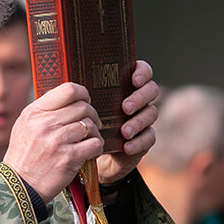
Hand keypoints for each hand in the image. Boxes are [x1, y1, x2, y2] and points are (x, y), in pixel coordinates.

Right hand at [2, 82, 104, 202]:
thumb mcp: (25, 126)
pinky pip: (95, 144)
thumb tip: (69, 98)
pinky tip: (89, 152)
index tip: (85, 101)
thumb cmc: (24, 155)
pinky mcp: (68, 157)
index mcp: (34, 112)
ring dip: (94, 133)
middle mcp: (45, 124)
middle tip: (91, 125)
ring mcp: (57, 140)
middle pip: (83, 107)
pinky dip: (96, 147)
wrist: (20, 185)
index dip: (83, 93)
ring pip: (90, 125)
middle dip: (92, 115)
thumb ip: (43, 111)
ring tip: (88, 140)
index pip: (68, 90)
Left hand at [96, 60, 158, 183]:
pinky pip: (149, 137)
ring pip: (151, 113)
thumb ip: (84, 93)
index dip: (142, 72)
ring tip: (124, 131)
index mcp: (125, 85)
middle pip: (151, 90)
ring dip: (138, 122)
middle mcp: (139, 98)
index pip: (142, 70)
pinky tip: (127, 146)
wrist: (93, 153)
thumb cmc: (88, 122)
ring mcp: (144, 117)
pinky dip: (138, 142)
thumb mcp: (84, 107)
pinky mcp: (146, 137)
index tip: (134, 80)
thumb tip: (71, 83)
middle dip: (139, 98)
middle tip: (125, 108)